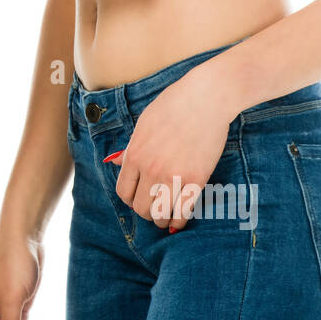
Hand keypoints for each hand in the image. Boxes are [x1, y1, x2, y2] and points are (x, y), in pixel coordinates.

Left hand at [105, 65, 239, 230]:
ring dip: (161, 219)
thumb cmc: (173, 105)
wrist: (205, 98)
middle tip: (153, 206)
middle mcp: (150, 170)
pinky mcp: (196, 180)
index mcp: (134, 155)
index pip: (123, 192)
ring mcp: (173, 176)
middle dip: (145, 211)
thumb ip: (131, 148)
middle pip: (140, 208)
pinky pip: (182, 212)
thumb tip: (115, 162)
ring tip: (165, 215)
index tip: (138, 197)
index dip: (130, 199)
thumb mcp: (144, 124)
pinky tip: (179, 217)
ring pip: (160, 215)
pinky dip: (179, 220)